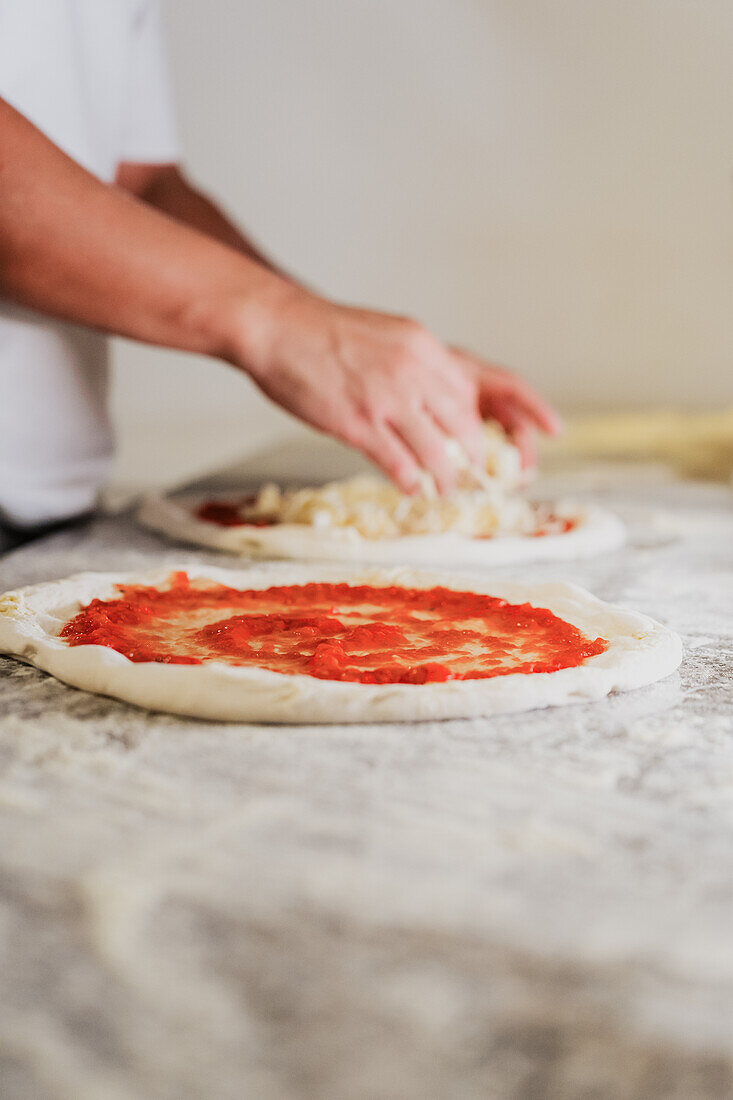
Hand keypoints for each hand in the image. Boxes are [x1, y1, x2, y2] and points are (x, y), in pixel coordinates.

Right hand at [231, 286, 558, 492]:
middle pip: (467, 422)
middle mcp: (415, 370)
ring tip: (447, 489)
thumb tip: (443, 395)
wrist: (275, 325)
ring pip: (437, 450)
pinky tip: (413, 489)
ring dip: (447, 476)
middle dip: (478, 455)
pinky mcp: (359, 422)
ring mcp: (387, 398)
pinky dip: (411, 481)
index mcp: (425, 347)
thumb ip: (419, 364)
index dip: (528, 409)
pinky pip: (399, 462)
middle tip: (480, 474)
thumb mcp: (387, 336)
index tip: (554, 431)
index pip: (489, 382)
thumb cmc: (325, 333)